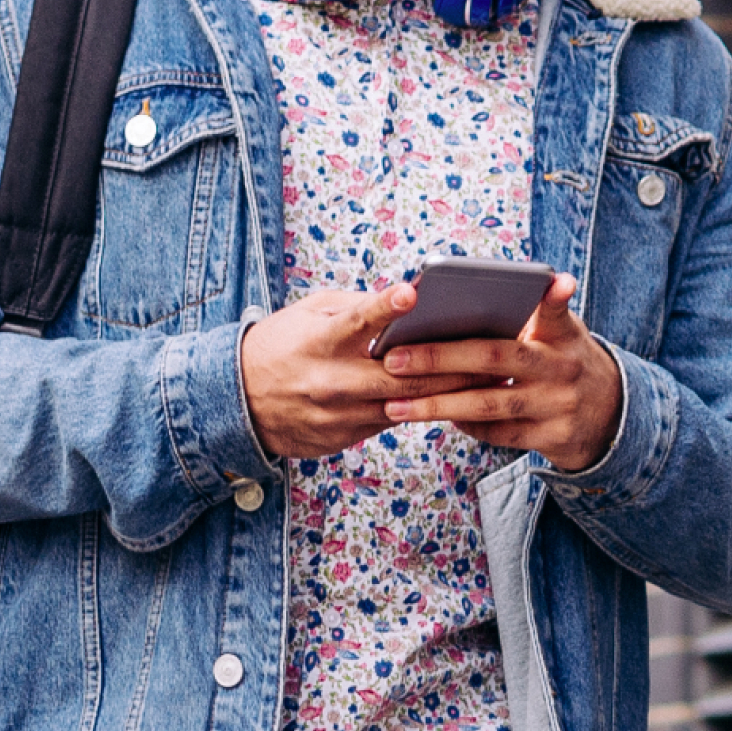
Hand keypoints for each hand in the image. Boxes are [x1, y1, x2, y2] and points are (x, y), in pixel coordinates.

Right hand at [243, 283, 496, 462]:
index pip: (357, 320)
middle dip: (451, 366)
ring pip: (405, 406)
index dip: (385, 306)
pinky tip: (450, 402)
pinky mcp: (342, 438)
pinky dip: (419, 411)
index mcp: (321, 340)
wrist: (237, 403)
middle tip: (494, 355)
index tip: (412, 291)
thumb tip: (407, 303)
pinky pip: (389, 423)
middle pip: (402, 376)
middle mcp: (331, 380)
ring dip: (448, 394)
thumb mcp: (310, 314)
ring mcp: (338, 415)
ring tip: (489, 380)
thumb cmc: (280, 346)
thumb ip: (356, 308)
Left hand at [376, 275, 623, 471]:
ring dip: (437, 405)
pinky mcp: (551, 437)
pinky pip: (498, 433)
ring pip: (489, 403)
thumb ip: (526, 318)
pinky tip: (438, 417)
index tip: (556, 280)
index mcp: (563, 334)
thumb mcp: (560, 335)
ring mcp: (558, 405)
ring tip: (395, 404)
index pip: (556, 310)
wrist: (610, 417)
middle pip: (495, 358)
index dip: (554, 296)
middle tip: (394, 359)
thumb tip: (459, 302)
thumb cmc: (563, 363)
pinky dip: (466, 425)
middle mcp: (562, 368)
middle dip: (440, 357)